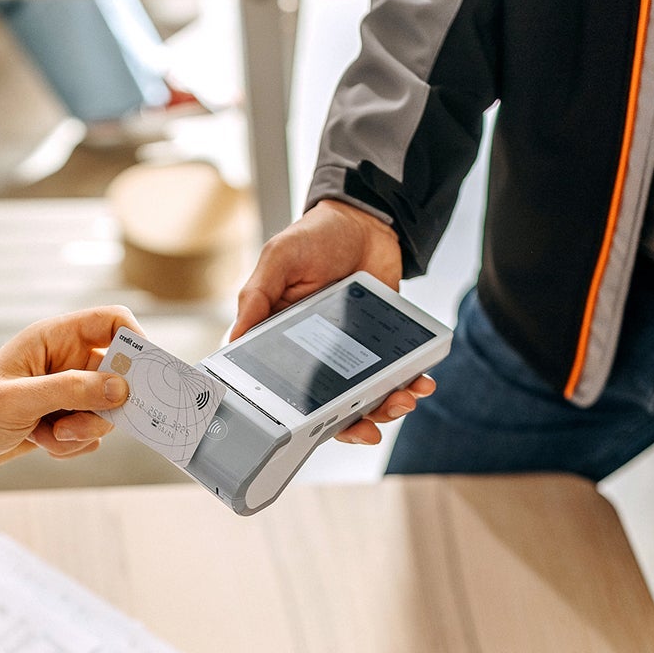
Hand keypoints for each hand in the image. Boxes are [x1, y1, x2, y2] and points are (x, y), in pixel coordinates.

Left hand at [0, 307, 140, 467]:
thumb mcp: (19, 399)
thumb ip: (70, 391)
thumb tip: (120, 389)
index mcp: (55, 338)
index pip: (111, 322)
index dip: (135, 340)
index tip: (144, 373)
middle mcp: (67, 361)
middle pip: (118, 375)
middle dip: (104, 406)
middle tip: (78, 422)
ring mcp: (67, 391)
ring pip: (106, 411)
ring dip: (83, 431)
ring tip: (49, 434)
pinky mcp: (65, 418)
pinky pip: (91, 434)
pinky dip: (72, 445)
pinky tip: (42, 442)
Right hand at [232, 199, 430, 445]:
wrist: (366, 220)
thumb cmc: (315, 235)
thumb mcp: (278, 259)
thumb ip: (257, 298)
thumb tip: (232, 340)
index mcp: (282, 340)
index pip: (285, 389)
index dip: (299, 417)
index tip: (312, 432)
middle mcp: (315, 354)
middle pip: (330, 405)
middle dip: (352, 423)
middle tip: (369, 429)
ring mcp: (352, 351)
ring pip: (367, 396)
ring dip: (386, 407)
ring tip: (402, 401)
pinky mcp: (383, 343)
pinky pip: (397, 374)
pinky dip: (410, 384)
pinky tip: (421, 383)